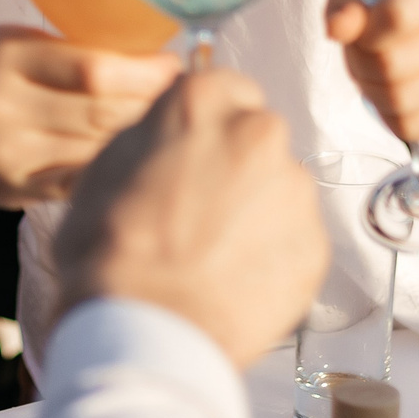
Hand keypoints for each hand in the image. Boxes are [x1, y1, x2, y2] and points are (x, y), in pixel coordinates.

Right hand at [0, 27, 180, 206]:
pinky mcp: (15, 192)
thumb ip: (67, 48)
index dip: (145, 71)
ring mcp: (9, 158)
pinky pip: (81, 180)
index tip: (173, 63)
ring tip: (164, 121)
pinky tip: (130, 153)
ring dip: (139, 136)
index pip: (93, 70)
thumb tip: (149, 54)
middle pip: (102, 114)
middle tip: (180, 94)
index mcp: (3, 59)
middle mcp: (2, 110)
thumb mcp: (7, 41)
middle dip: (151, 103)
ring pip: (97, 151)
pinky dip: (111, 165)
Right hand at [55, 70, 326, 368]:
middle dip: (237, 167)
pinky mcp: (314, 245)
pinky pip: (296, 238)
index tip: (197, 152)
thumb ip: (154, 135)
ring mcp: (293, 190)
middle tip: (199, 211)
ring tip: (214, 254)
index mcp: (204, 102)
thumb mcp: (104, 166)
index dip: (209, 127)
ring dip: (257, 212)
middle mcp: (259, 133)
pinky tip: (234, 278)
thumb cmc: (110, 252)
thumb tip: (171, 132)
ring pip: (280, 189)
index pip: (227, 89)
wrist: (142, 328)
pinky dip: (273, 254)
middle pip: (258, 138)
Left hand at [326, 0, 418, 144]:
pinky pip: (413, 127)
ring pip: (402, 99)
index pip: (396, 17)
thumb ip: (344, 9)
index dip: (363, 32)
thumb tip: (339, 28)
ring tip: (372, 72)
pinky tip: (388, 92)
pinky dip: (388, 115)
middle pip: (394, 64)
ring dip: (371, 91)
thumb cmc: (378, 1)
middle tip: (360, 54)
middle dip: (362, 63)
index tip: (358, 29)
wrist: (407, 15)